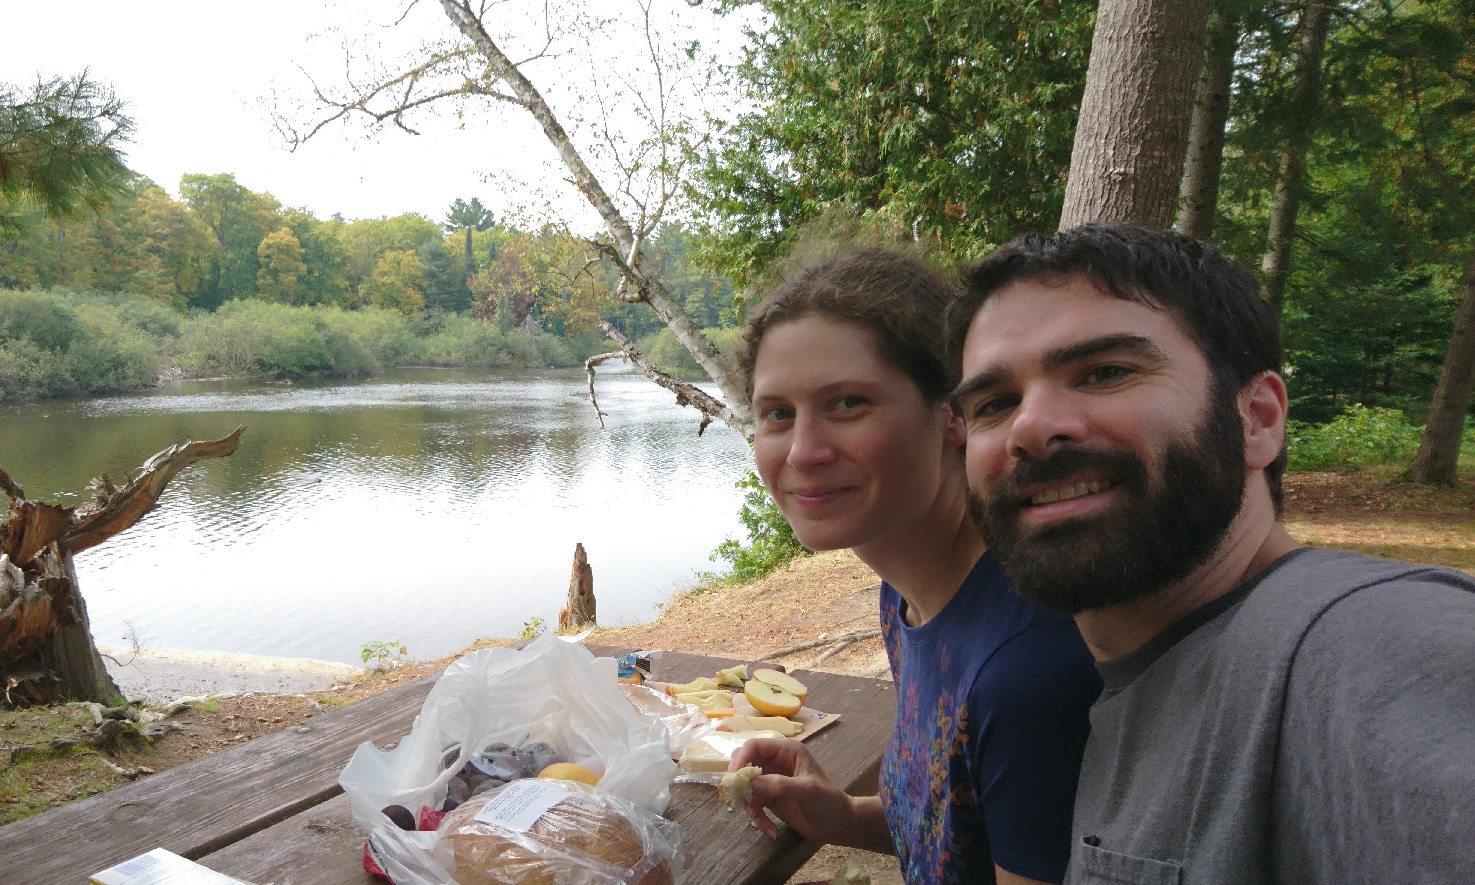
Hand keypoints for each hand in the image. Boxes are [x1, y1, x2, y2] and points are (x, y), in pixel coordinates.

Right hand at [727, 738, 858, 842]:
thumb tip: (751, 783)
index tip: (735, 779)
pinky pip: (752, 803)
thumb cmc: (828, 801)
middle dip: (740, 782)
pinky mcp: (769, 798)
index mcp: (786, 751)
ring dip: (748, 804)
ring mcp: (771, 780)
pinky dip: (757, 817)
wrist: (837, 825)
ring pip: (745, 786)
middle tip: (740, 799)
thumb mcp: (807, 790)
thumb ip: (780, 784)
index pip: (754, 746)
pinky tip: (771, 830)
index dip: (742, 759)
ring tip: (759, 819)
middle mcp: (775, 762)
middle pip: (744, 763)